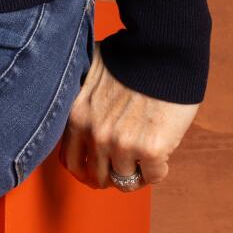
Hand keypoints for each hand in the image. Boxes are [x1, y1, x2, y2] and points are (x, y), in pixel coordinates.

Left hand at [58, 46, 199, 190]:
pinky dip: (157, 170)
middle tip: (124, 168)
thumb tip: (80, 109)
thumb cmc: (130, 57)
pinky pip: (152, 176)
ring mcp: (122, 144)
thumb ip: (80, 98)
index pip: (70, 161)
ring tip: (145, 160)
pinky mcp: (151, 149)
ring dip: (136, 174)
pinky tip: (161, 154)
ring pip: (125, 181)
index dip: (85, 170)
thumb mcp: (89, 74)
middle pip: (97, 177)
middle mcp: (95, 133)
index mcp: (77, 116)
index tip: (96, 171)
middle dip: (111, 175)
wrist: (162, 50)